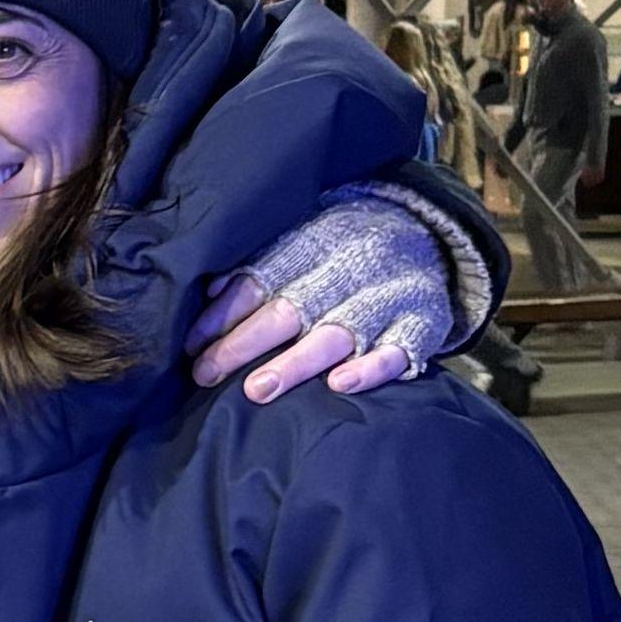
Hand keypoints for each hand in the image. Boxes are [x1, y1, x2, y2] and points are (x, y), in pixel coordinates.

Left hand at [189, 190, 454, 405]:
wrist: (430, 233)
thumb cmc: (347, 245)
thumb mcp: (305, 238)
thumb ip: (262, 263)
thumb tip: (208, 291)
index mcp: (316, 241)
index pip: (262, 278)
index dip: (224, 312)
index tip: (190, 343)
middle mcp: (351, 267)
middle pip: (292, 308)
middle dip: (245, 342)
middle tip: (207, 372)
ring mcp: (388, 297)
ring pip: (337, 332)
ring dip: (296, 362)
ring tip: (258, 388)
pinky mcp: (421, 324)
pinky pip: (398, 350)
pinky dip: (370, 368)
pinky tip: (340, 385)